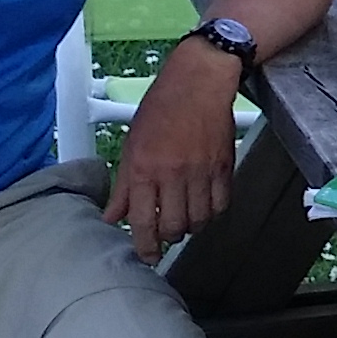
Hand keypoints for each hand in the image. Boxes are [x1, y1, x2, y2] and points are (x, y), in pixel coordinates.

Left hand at [105, 43, 241, 261]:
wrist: (199, 81)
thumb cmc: (162, 107)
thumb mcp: (131, 144)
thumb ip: (123, 186)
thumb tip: (112, 216)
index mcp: (145, 168)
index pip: (143, 221)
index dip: (144, 246)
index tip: (146, 256)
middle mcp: (173, 174)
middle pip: (174, 227)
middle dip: (168, 237)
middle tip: (164, 233)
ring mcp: (202, 172)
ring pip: (199, 220)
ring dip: (190, 226)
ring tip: (184, 218)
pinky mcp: (225, 168)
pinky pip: (222, 205)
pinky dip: (212, 212)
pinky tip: (204, 205)